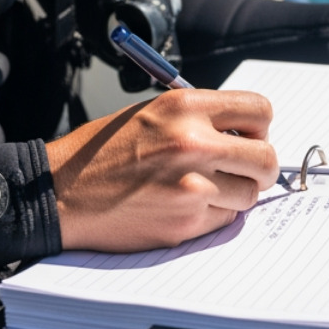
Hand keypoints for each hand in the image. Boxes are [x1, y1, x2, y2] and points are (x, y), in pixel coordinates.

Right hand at [45, 89, 277, 251]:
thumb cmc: (103, 151)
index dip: (259, 126)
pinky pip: (225, 219)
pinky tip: (183, 205)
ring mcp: (192, 186)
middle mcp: (193, 143)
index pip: (259, 110)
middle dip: (260, 165)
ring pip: (250, 193)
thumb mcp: (152, 112)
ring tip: (205, 187)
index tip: (250, 136)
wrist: (61, 193)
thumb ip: (200, 118)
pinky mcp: (186, 222)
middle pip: (267, 157)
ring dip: (236, 192)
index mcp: (185, 106)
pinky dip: (213, 214)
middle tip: (243, 169)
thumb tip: (244, 134)